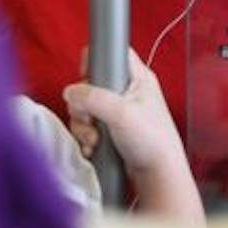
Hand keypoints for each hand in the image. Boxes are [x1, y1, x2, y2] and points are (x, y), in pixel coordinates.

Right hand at [64, 54, 182, 179]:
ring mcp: (118, 111)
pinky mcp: (110, 128)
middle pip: (90, 83)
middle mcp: (127, 92)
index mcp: (137, 78)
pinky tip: (93, 146)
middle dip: (83, 104)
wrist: (157, 174)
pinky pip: (87, 125)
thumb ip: (92, 98)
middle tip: (91, 118)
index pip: (113, 53)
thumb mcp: (121, 113)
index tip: (87, 78)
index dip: (96, 61)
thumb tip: (71, 92)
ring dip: (83, 125)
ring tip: (95, 139)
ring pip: (85, 107)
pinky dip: (85, 135)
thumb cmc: (153, 141)